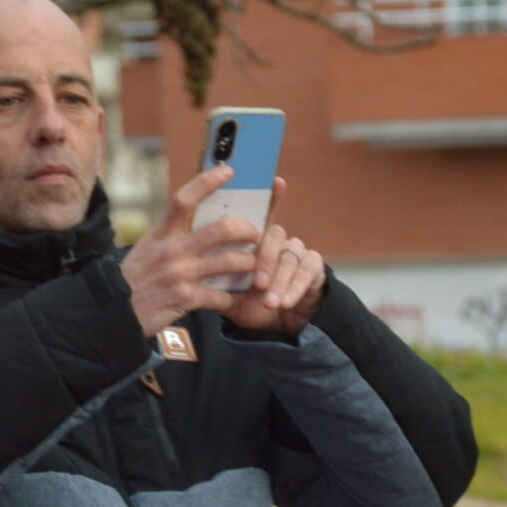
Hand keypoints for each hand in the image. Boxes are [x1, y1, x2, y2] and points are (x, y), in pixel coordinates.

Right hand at [119, 166, 253, 336]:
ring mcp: (180, 275)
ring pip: (230, 262)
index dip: (208, 182)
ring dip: (249, 263)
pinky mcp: (186, 299)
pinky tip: (233, 297)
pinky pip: (221, 296)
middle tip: (257, 233)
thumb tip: (196, 219)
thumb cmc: (135, 278)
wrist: (113, 313)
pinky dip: (232, 297)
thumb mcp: (148, 248)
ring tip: (254, 265)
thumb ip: (170, 235)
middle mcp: (172, 250)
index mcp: (162, 233)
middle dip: (247, 229)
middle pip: (221, 229)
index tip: (228, 171)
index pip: (185, 199)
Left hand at [217, 177, 327, 339]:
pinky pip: (306, 271)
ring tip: (269, 301)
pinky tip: (284, 302)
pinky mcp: (313, 267)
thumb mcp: (229, 292)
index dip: (268, 196)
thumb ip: (215, 278)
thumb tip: (192, 267)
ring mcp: (297, 252)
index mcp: (254, 241)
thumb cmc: (251, 304)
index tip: (274, 181)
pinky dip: (294, 288)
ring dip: (280, 281)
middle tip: (258, 282)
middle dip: (266, 259)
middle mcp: (277, 240)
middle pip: (273, 235)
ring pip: (290, 256)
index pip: (258, 213)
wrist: (279, 325)